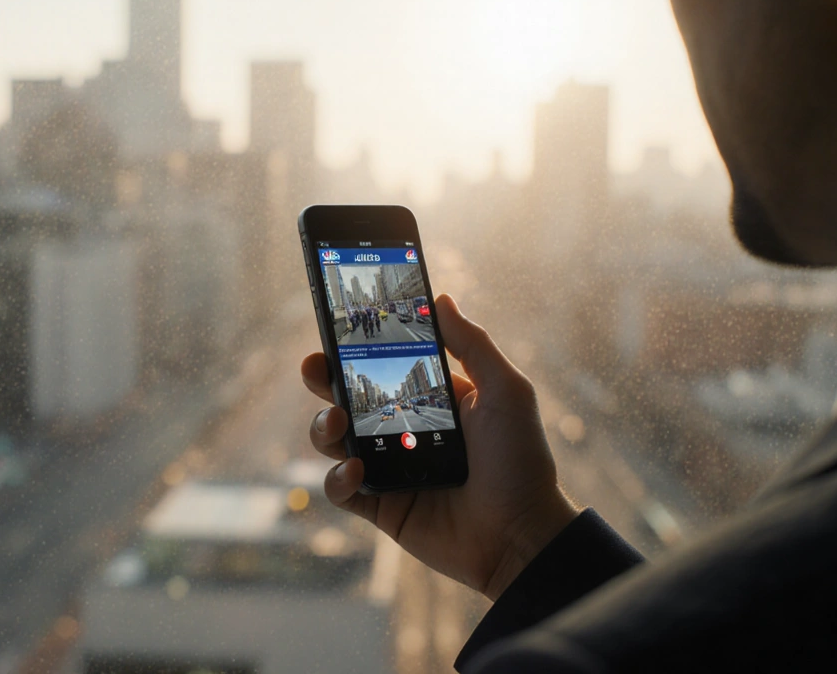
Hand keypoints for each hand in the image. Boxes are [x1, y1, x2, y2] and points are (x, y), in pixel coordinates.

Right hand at [303, 293, 579, 600]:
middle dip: (324, 378)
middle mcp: (404, 429)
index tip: (336, 324)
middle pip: (347, 396)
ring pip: (334, 440)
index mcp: (431, 397)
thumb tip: (440, 299)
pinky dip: (338, 478)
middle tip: (315, 367)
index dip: (356, 346)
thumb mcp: (506, 391)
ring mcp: (389, 468)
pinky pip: (341, 489)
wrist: (520, 537)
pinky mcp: (381, 506)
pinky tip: (357, 471)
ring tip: (339, 423)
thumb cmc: (521, 462)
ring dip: (324, 427)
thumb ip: (473, 343)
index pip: (384, 363)